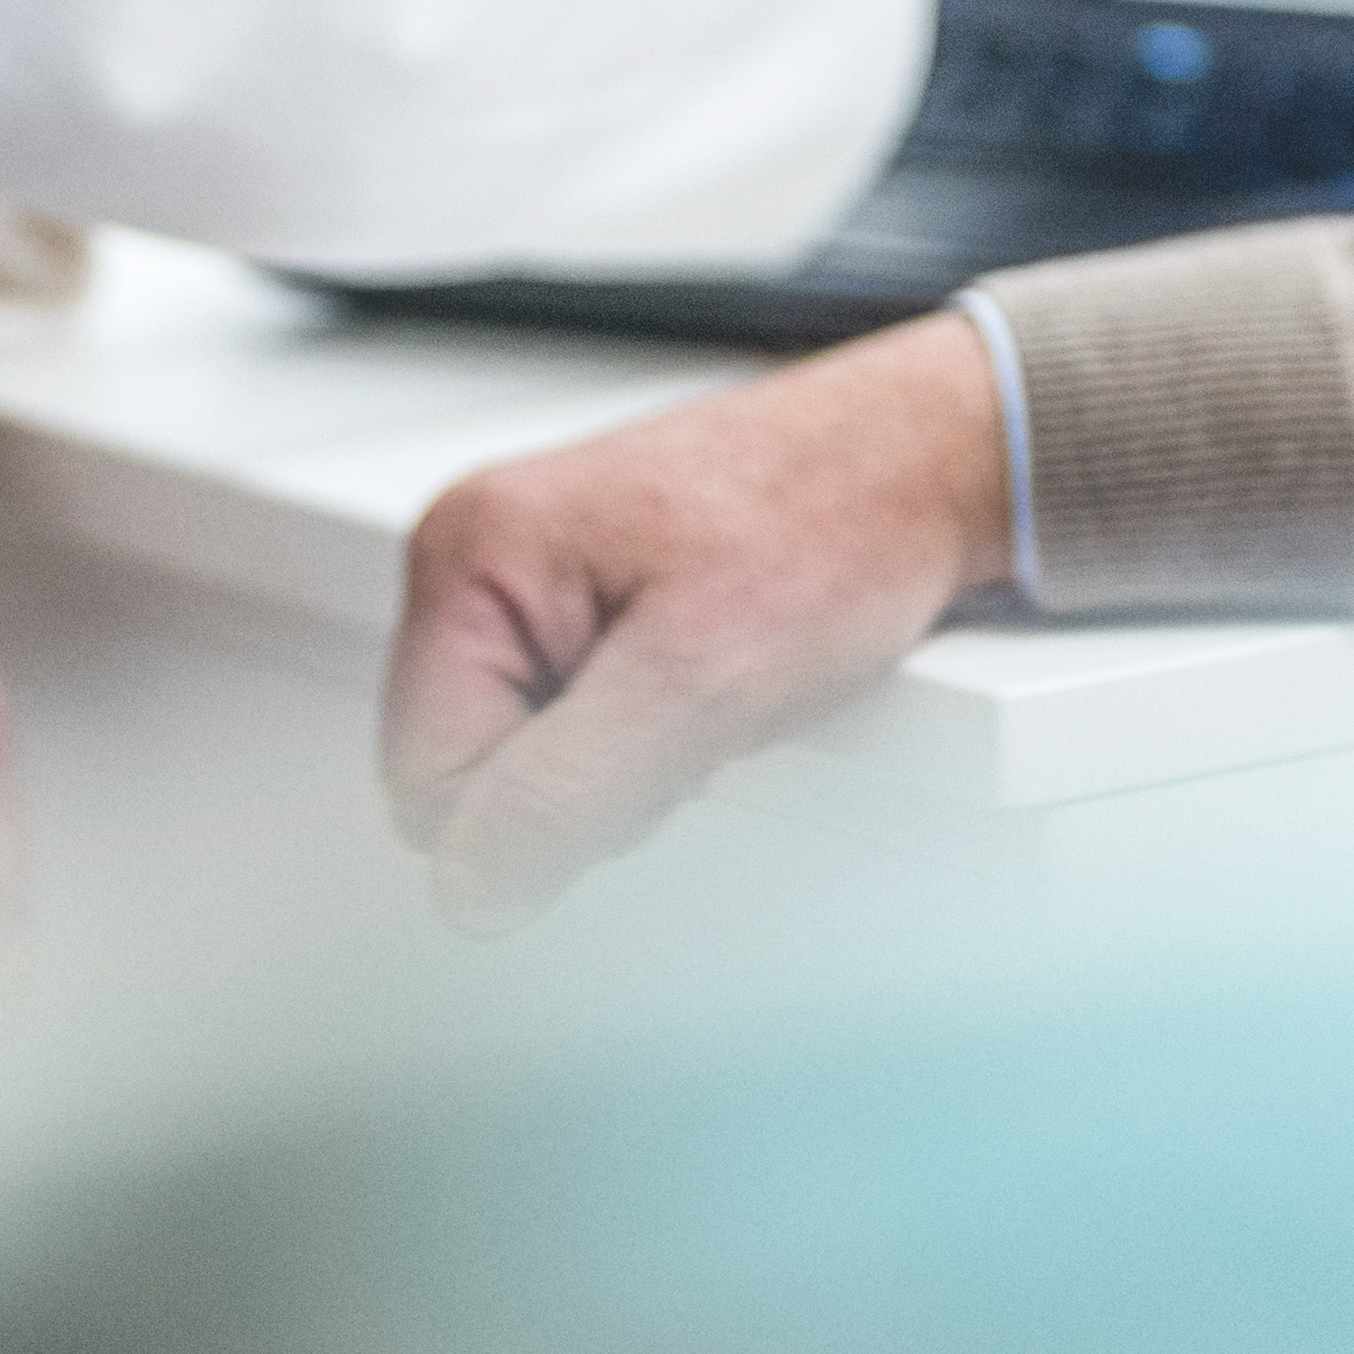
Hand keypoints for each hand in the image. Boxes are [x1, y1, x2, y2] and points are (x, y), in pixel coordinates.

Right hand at [381, 309, 1015, 929]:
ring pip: (530, 762)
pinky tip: (712, 680)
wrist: (928, 464)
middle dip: (581, 787)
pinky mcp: (586, 608)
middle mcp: (482, 560)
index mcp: (471, 557)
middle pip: (470, 776)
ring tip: (713, 682)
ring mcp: (534, 581)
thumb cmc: (837, 523)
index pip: (425, 786)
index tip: (645, 754)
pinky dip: (651, 732)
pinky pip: (579, 727)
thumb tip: (471, 889)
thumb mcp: (702, 678)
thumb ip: (567, 791)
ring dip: (626, 762)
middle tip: (691, 712)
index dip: (539, 812)